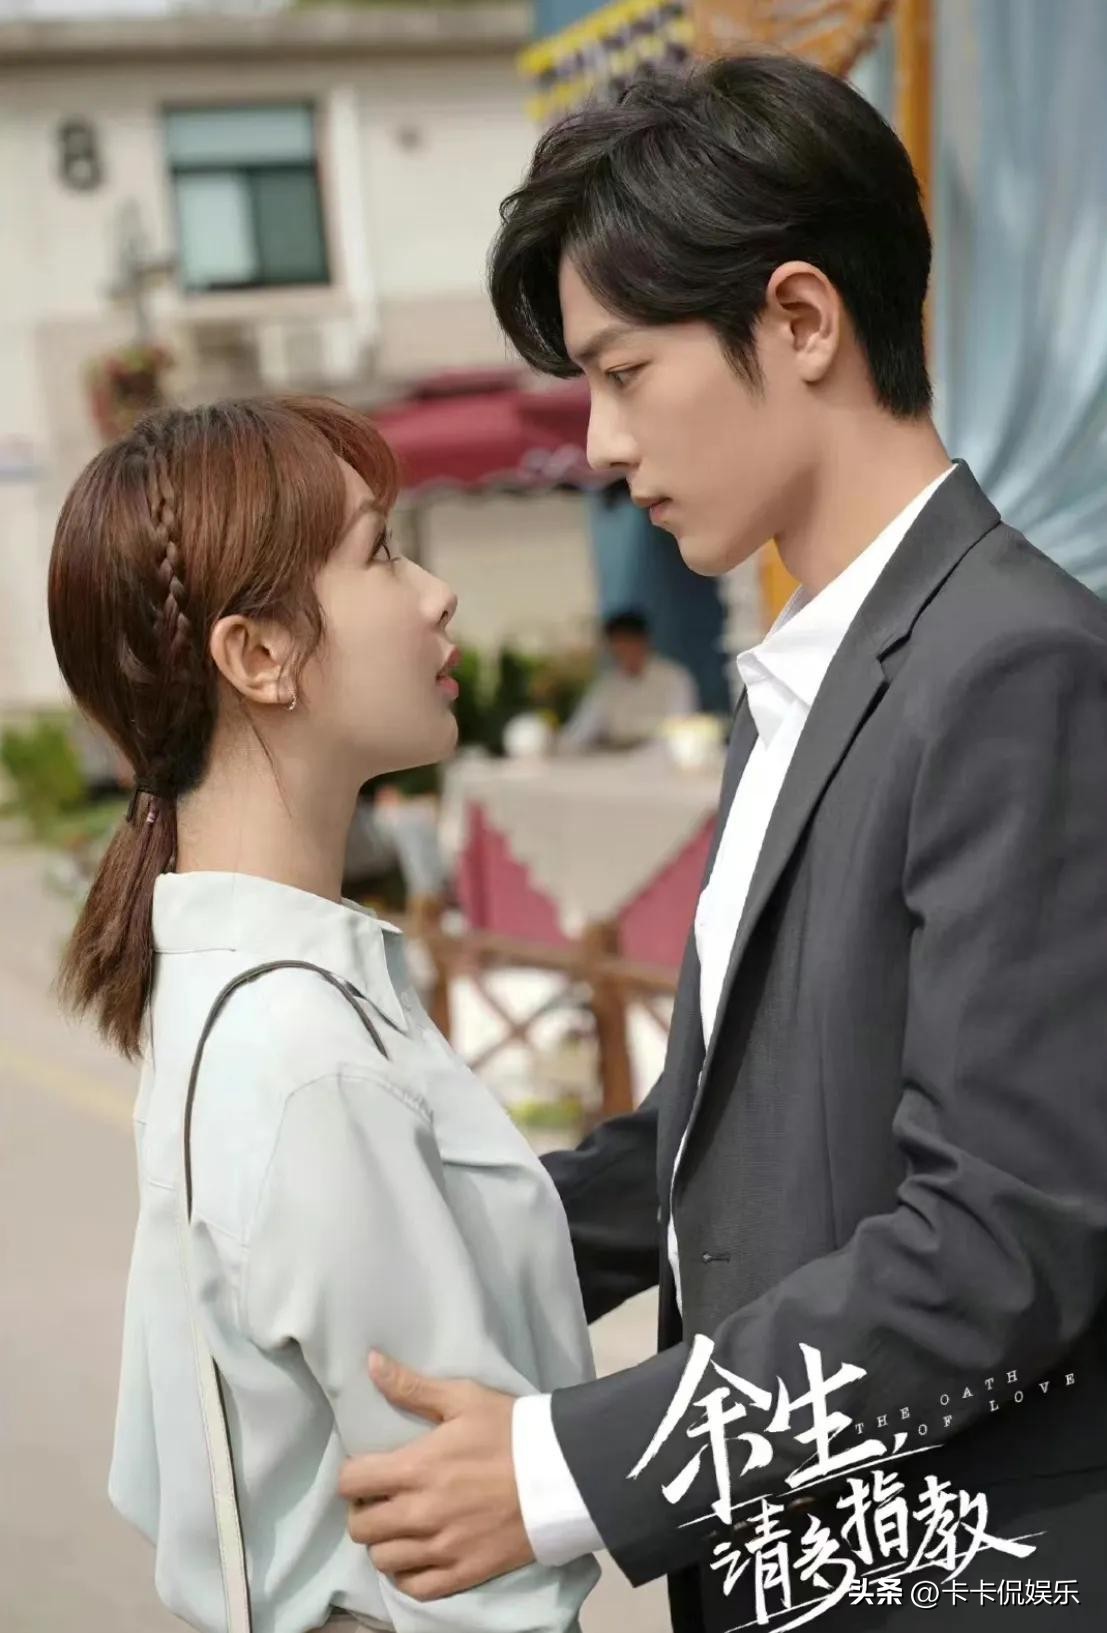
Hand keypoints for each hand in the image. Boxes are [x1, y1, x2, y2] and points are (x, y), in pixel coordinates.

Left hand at [339, 1352, 534, 1600]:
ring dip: (384, 1543)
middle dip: (363, 1511)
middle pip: (361, 1528)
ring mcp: (441, 1547)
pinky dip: (407, 1575)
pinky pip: (415, 1587)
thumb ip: (411, 1386)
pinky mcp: (463, 1572)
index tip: (367, 1471)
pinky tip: (416, 1555)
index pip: (351, 1482)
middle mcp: (421, 1513)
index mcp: (416, 1468)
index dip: (352, 1476)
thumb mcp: (463, 1398)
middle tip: (383, 1499)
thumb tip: (370, 1362)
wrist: (561, 1473)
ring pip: (382, 1560)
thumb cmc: (510, 1430)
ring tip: (400, 1527)